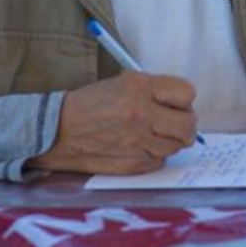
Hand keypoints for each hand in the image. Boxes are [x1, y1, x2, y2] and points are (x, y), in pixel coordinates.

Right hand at [27, 71, 198, 174]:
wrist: (56, 130)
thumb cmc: (90, 105)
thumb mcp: (123, 83)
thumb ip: (154, 91)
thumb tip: (182, 105)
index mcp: (140, 87)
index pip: (187, 93)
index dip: (184, 100)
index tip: (178, 104)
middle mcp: (141, 113)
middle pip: (188, 124)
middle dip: (186, 125)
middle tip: (177, 124)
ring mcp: (137, 141)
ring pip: (176, 145)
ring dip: (169, 141)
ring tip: (151, 134)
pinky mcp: (131, 163)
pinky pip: (159, 161)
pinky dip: (153, 156)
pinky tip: (138, 147)